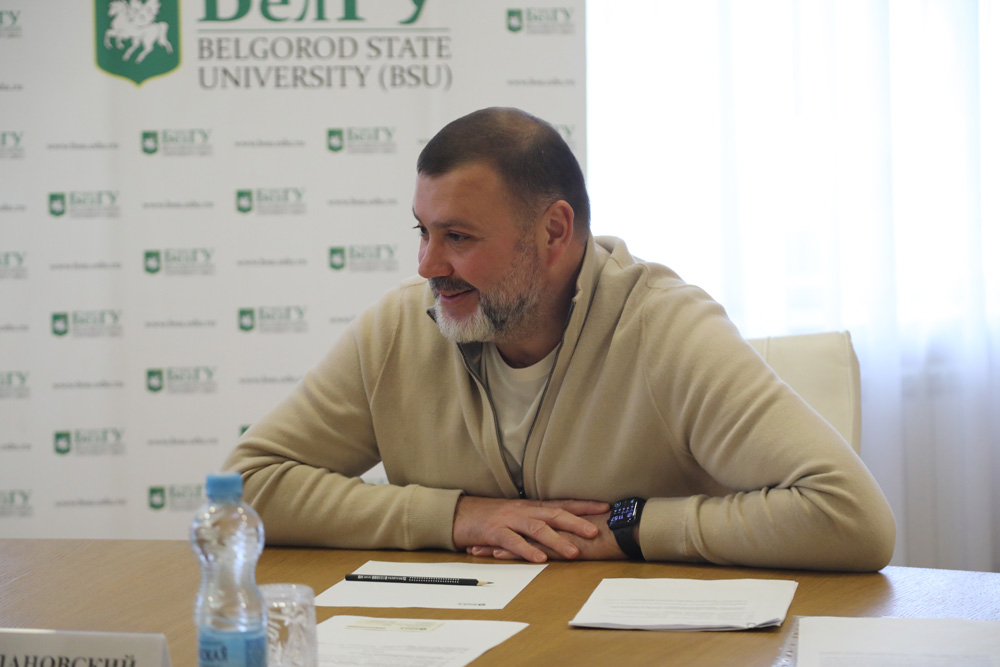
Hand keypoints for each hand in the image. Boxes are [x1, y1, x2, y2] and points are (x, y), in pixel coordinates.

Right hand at [465, 512, 628, 560]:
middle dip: (576, 522)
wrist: (458, 514)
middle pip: (554, 514)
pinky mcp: (494, 532)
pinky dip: (527, 550)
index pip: (562, 504)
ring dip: (556, 541)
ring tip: (573, 552)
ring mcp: (508, 520)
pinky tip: (539, 558)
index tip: (605, 508)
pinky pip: (513, 542)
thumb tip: (561, 529)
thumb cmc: (488, 517)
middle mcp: (523, 510)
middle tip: (595, 532)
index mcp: (530, 507)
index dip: (583, 506)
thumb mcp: (516, 516)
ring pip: (537, 528)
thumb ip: (536, 522)